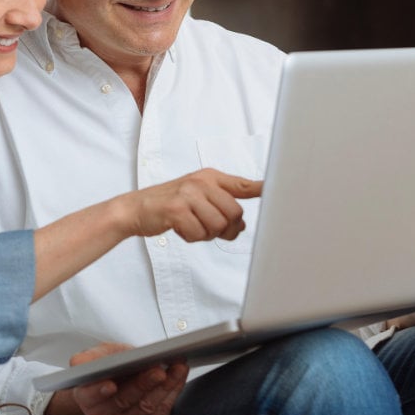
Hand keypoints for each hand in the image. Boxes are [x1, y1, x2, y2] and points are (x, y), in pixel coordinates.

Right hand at [43, 343, 187, 414]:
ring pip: (147, 407)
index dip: (100, 391)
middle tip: (157, 370)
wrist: (117, 379)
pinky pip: (162, 411)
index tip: (110, 385)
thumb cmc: (105, 366)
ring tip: (177, 367)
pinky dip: (173, 391)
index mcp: (88, 397)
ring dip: (164, 387)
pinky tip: (179, 375)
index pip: (91, 396)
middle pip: (125, 401)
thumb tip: (78, 363)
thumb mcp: (94, 356)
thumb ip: (86, 358)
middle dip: (143, 384)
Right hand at [116, 168, 261, 242]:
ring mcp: (188, 194)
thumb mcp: (197, 195)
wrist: (136, 208)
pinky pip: (199, 234)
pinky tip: (181, 229)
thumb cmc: (170, 204)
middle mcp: (201, 182)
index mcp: (210, 177)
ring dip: (206, 234)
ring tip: (192, 226)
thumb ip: (221, 206)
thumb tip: (242, 226)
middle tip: (210, 229)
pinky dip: (192, 237)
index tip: (277, 190)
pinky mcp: (177, 210)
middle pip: (235, 214)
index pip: (242, 185)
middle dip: (226, 229)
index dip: (262, 189)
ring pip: (218, 226)